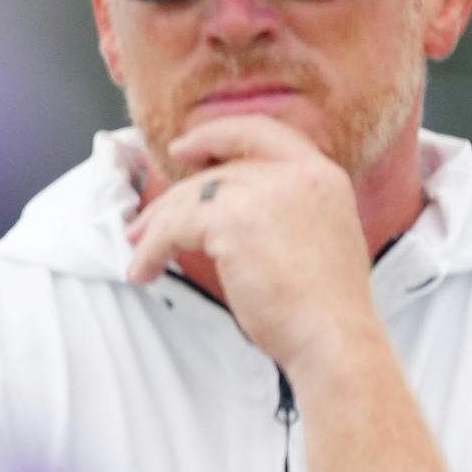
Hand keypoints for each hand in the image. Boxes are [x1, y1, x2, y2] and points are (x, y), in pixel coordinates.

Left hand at [124, 115, 377, 378]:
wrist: (333, 338)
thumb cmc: (323, 306)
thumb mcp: (318, 236)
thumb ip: (283, 209)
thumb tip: (224, 209)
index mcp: (321, 175)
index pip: (261, 133)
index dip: (216, 136)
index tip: (182, 149)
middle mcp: (296, 175)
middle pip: (216, 172)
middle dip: (173, 199)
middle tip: (143, 225)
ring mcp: (264, 194)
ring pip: (190, 198)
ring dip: (156, 226)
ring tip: (137, 250)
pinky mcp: (232, 221)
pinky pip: (174, 228)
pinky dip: (152, 249)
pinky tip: (144, 271)